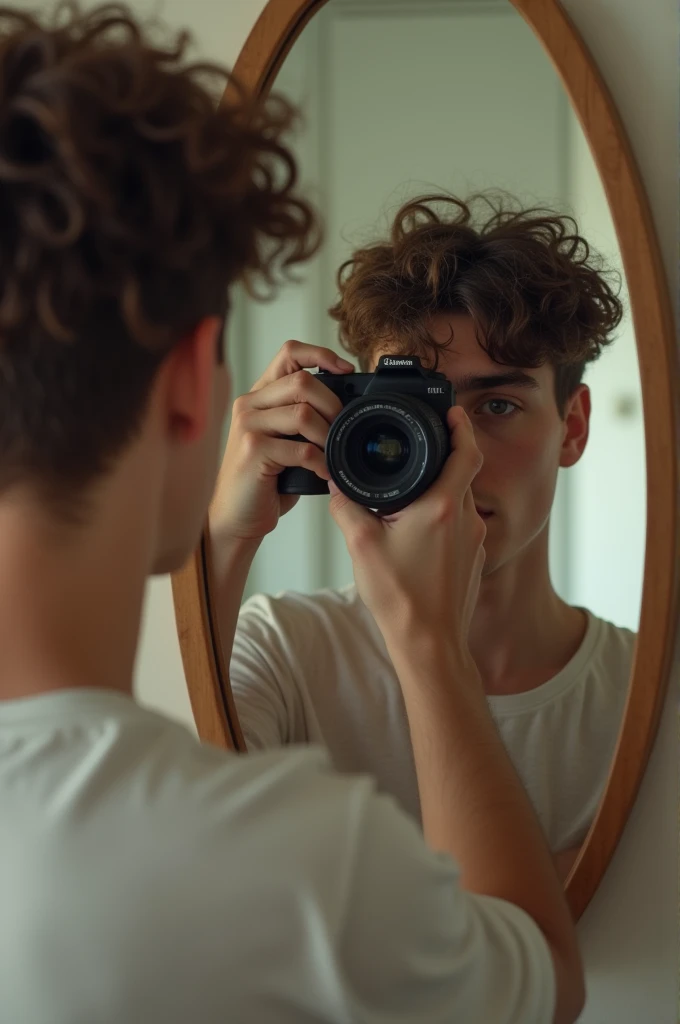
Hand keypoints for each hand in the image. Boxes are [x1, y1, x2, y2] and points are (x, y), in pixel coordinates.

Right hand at [210, 340, 353, 543]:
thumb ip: (305, 418)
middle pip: (302, 382)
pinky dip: (321, 463)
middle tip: (343, 429)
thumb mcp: (285, 441)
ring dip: (328, 436)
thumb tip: (347, 410)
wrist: (236, 517)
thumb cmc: (265, 481)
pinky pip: (301, 449)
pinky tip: (324, 473)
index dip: (322, 355)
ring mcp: (248, 426)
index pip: (290, 353)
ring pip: (303, 413)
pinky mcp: (252, 450)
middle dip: (333, 405)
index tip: (346, 371)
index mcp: (260, 396)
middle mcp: (249, 404)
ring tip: (334, 453)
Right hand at [329, 406, 485, 654]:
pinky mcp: (475, 559)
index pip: (465, 451)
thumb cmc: (400, 598)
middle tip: (420, 448)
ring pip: (459, 501)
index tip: (451, 410)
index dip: (460, 425)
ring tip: (411, 497)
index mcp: (440, 506)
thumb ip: (347, 507)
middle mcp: (465, 519)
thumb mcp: (362, 546)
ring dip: (440, 492)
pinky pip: (460, 527)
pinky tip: (418, 534)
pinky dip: (443, 520)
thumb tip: (338, 486)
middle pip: (461, 473)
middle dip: (442, 458)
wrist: (429, 643)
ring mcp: (474, 540)